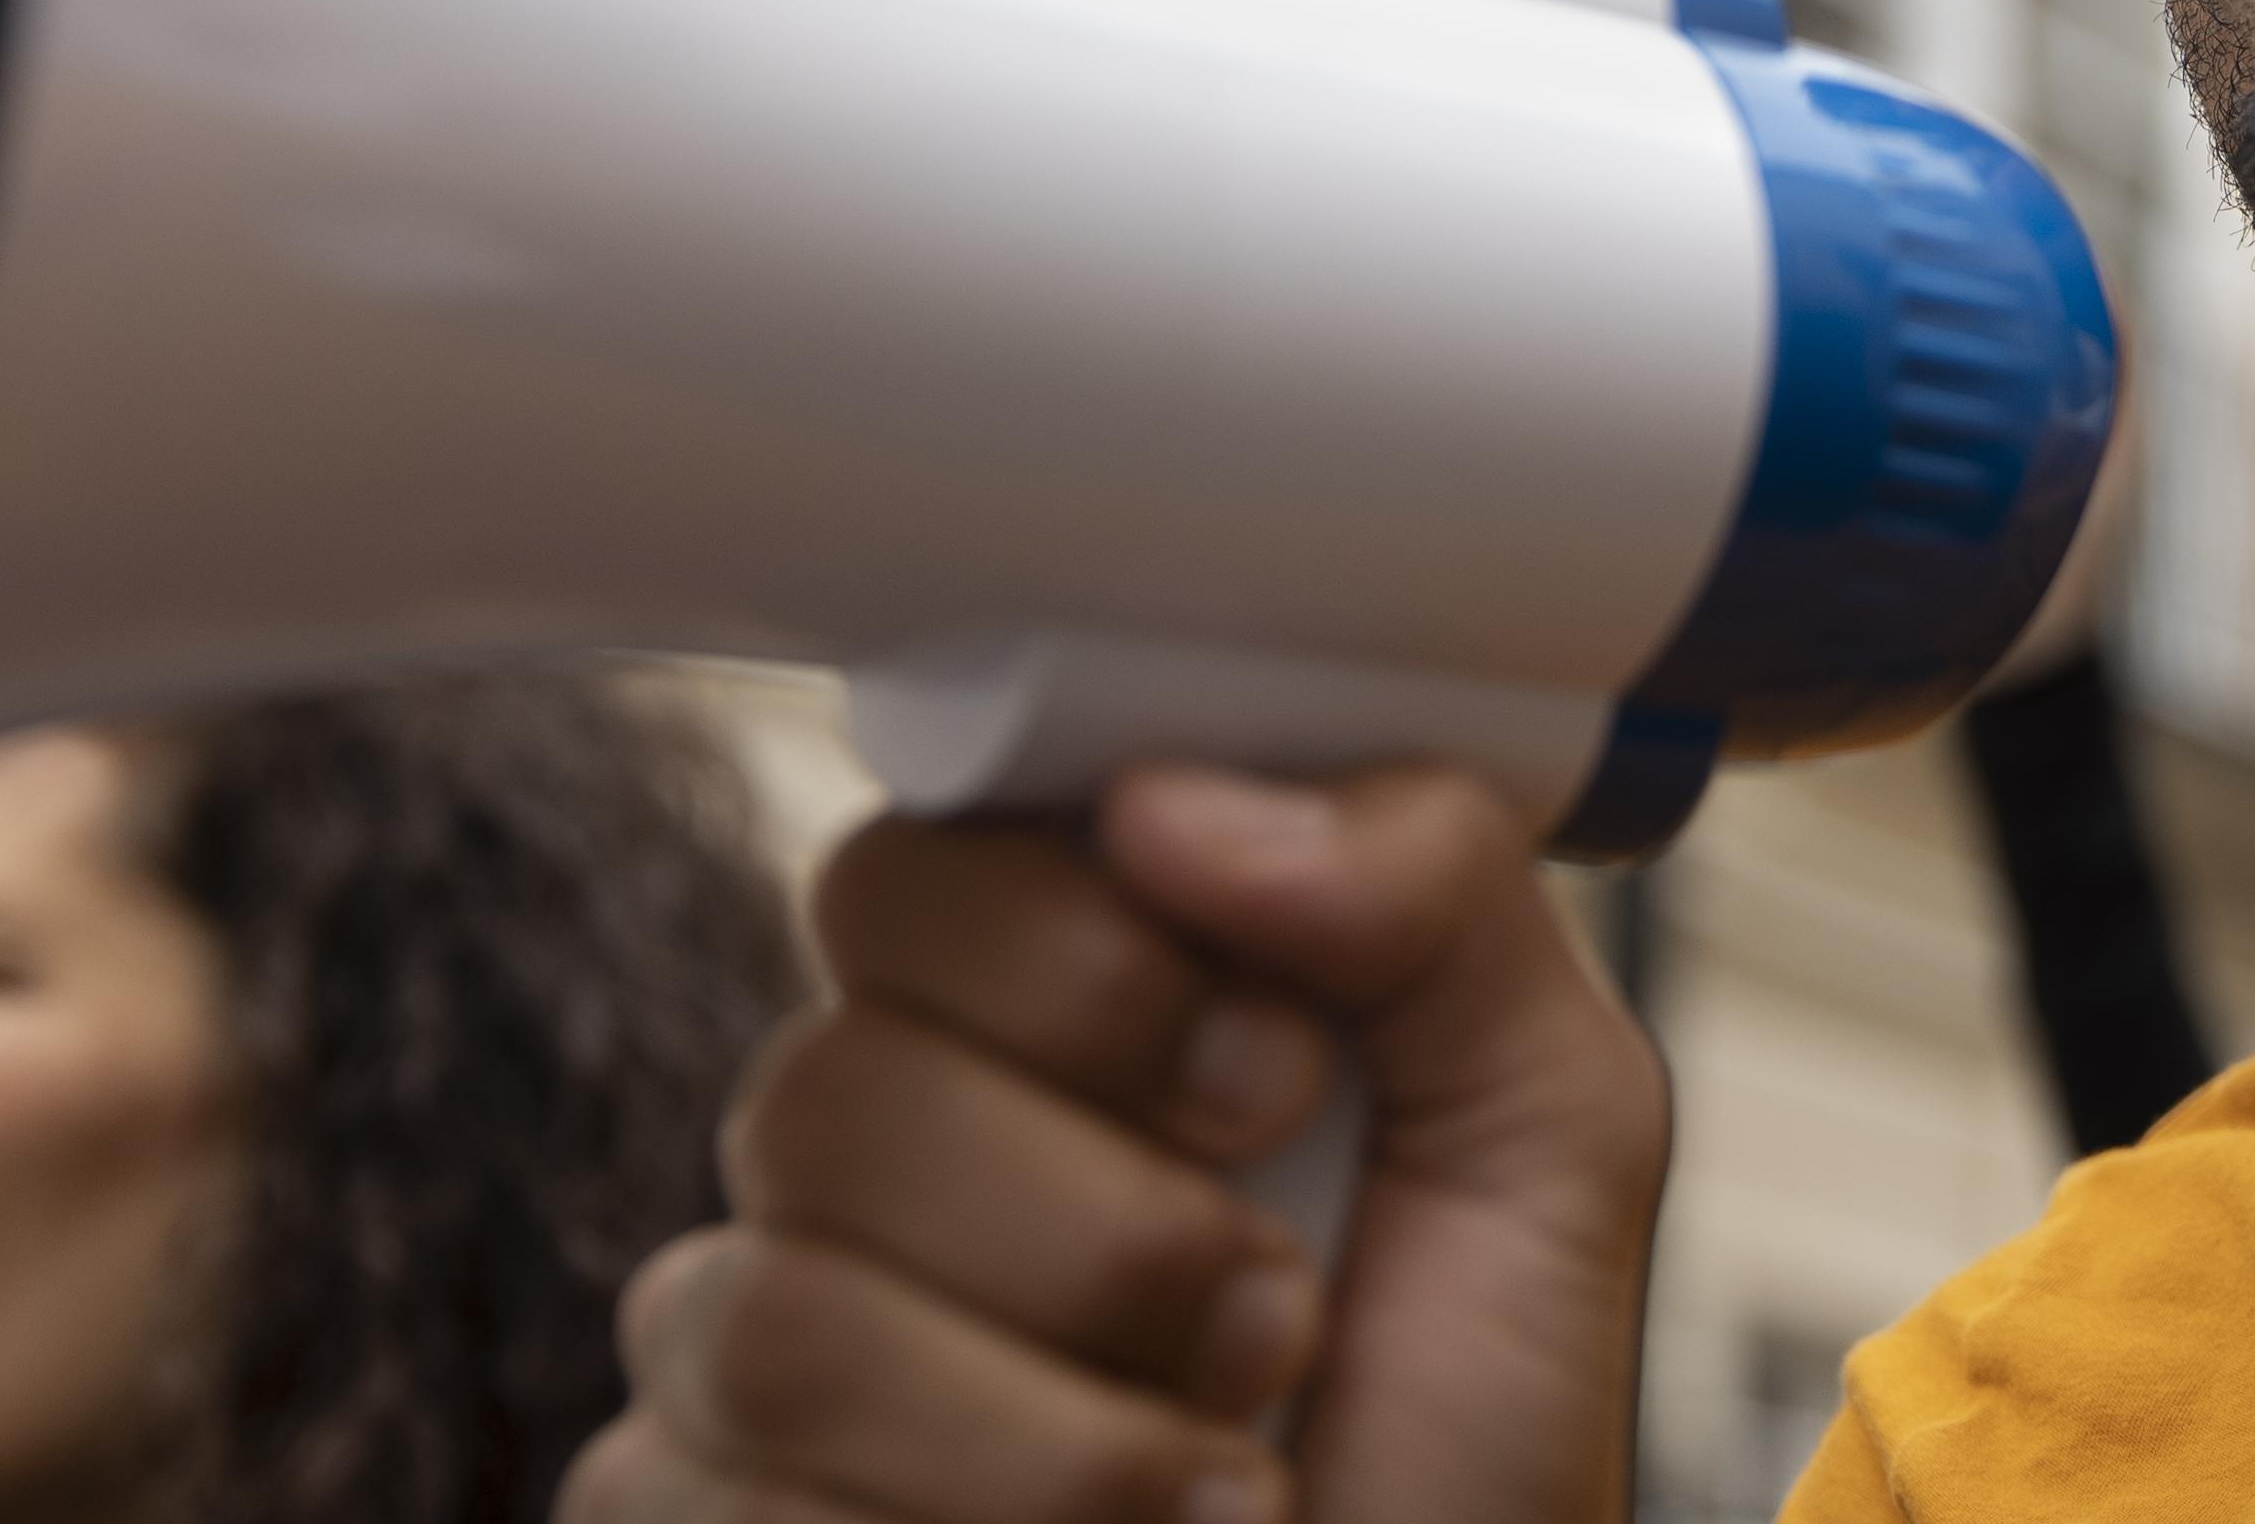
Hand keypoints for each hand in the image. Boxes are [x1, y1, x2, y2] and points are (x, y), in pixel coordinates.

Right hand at [562, 761, 1669, 1523]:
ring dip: (1066, 1436)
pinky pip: (711, 1507)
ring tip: (1226, 1484)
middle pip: (825, 1091)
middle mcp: (869, 1168)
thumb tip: (1166, 802)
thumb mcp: (1542, 1128)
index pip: (908, 872)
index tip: (1274, 1078)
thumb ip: (1432, 892)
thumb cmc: (1471, 1431)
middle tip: (1278, 1314)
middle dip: (1106, 1230)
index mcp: (1039, 1017)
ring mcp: (757, 1366)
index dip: (1078, 965)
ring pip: (774, 1321)